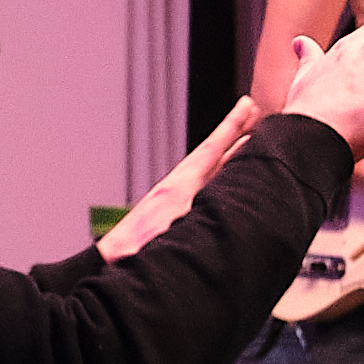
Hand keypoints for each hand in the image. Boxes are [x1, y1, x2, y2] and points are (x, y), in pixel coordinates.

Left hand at [101, 96, 262, 261]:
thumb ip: (189, 220)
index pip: (211, 152)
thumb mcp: (165, 234)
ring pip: (209, 162)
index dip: (230, 130)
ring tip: (245, 128)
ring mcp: (176, 193)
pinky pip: (204, 177)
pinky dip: (220, 166)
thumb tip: (214, 211)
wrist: (112, 255)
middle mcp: (178, 185)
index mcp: (178, 188)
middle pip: (213, 150)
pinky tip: (226, 166)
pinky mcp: (174, 205)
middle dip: (233, 129)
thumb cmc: (136, 248)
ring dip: (227, 145)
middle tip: (251, 107)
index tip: (247, 110)